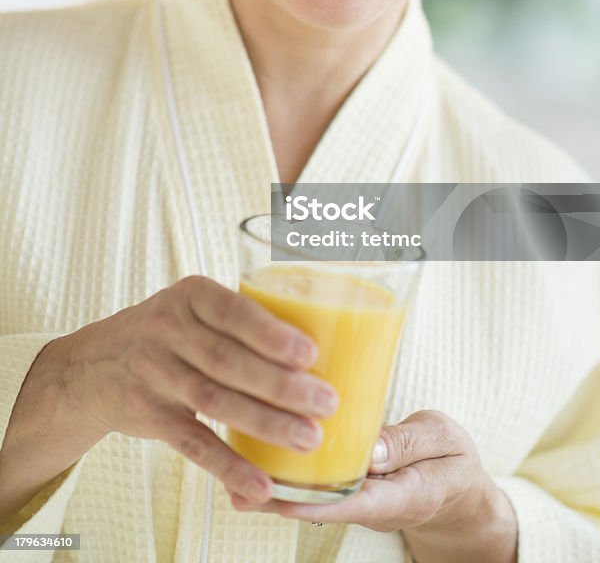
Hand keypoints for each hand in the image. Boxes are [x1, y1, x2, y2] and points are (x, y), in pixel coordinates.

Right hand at [60, 275, 338, 502]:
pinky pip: (194, 443)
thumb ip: (240, 318)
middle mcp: (168, 330)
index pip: (233, 312)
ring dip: (266, 423)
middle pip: (230, 362)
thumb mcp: (194, 306)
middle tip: (326, 403)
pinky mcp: (150, 416)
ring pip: (216, 402)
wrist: (95, 364)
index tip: (311, 354)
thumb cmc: (170, 331)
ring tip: (308, 438)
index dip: (271, 334)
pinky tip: (261, 482)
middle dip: (282, 385)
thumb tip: (322, 341)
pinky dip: (229, 465)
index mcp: (190, 295)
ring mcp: (156, 374)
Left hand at [231, 410, 516, 561]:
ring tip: (229, 476)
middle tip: (234, 487)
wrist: (458, 488)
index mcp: (401, 497)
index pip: (352, 505)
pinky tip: (257, 455)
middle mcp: (372, 505)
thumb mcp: (445, 441)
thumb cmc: (452, 459)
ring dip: (274, 487)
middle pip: (319, 508)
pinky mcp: (350, 488)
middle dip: (276, 499)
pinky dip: (288, 473)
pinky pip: (317, 484)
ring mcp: (358, 500)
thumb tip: (369, 449)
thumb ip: (409, 443)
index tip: (276, 495)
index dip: (311, 502)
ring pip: (311, 498)